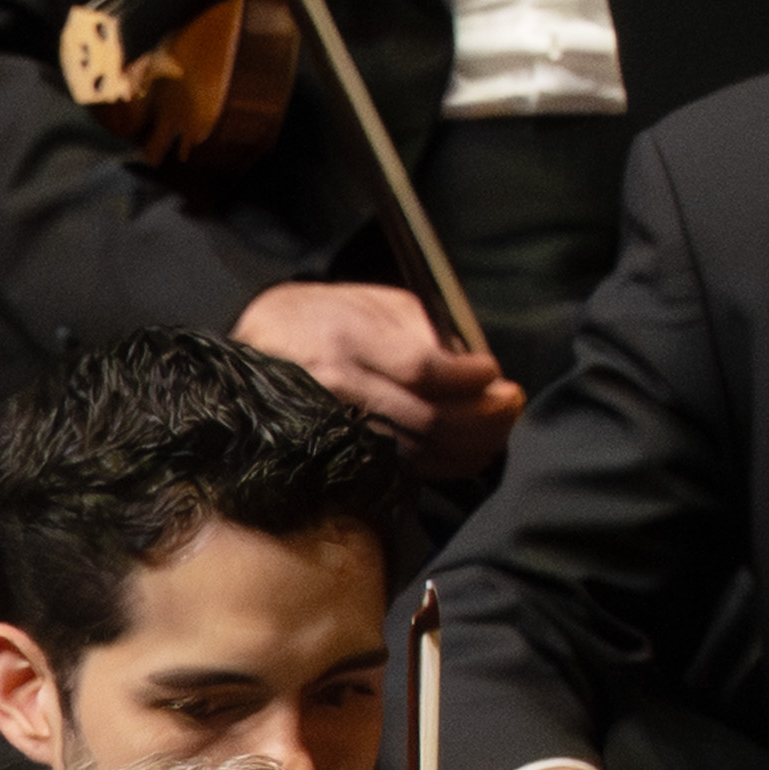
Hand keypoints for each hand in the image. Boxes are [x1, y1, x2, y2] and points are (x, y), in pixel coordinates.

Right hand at [235, 277, 523, 469]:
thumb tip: (471, 364)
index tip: (494, 374)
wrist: (258, 347)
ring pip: (415, 450)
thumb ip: (423, 329)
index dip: (468, 379)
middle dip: (482, 419)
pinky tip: (464, 453)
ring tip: (497, 432)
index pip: (424, 369)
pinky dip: (440, 464)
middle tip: (510, 406)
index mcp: (349, 337)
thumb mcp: (370, 302)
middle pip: (426, 418)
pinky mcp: (333, 451)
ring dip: (468, 447)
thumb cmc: (320, 317)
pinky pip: (396, 466)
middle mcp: (338, 384)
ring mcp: (332, 424)